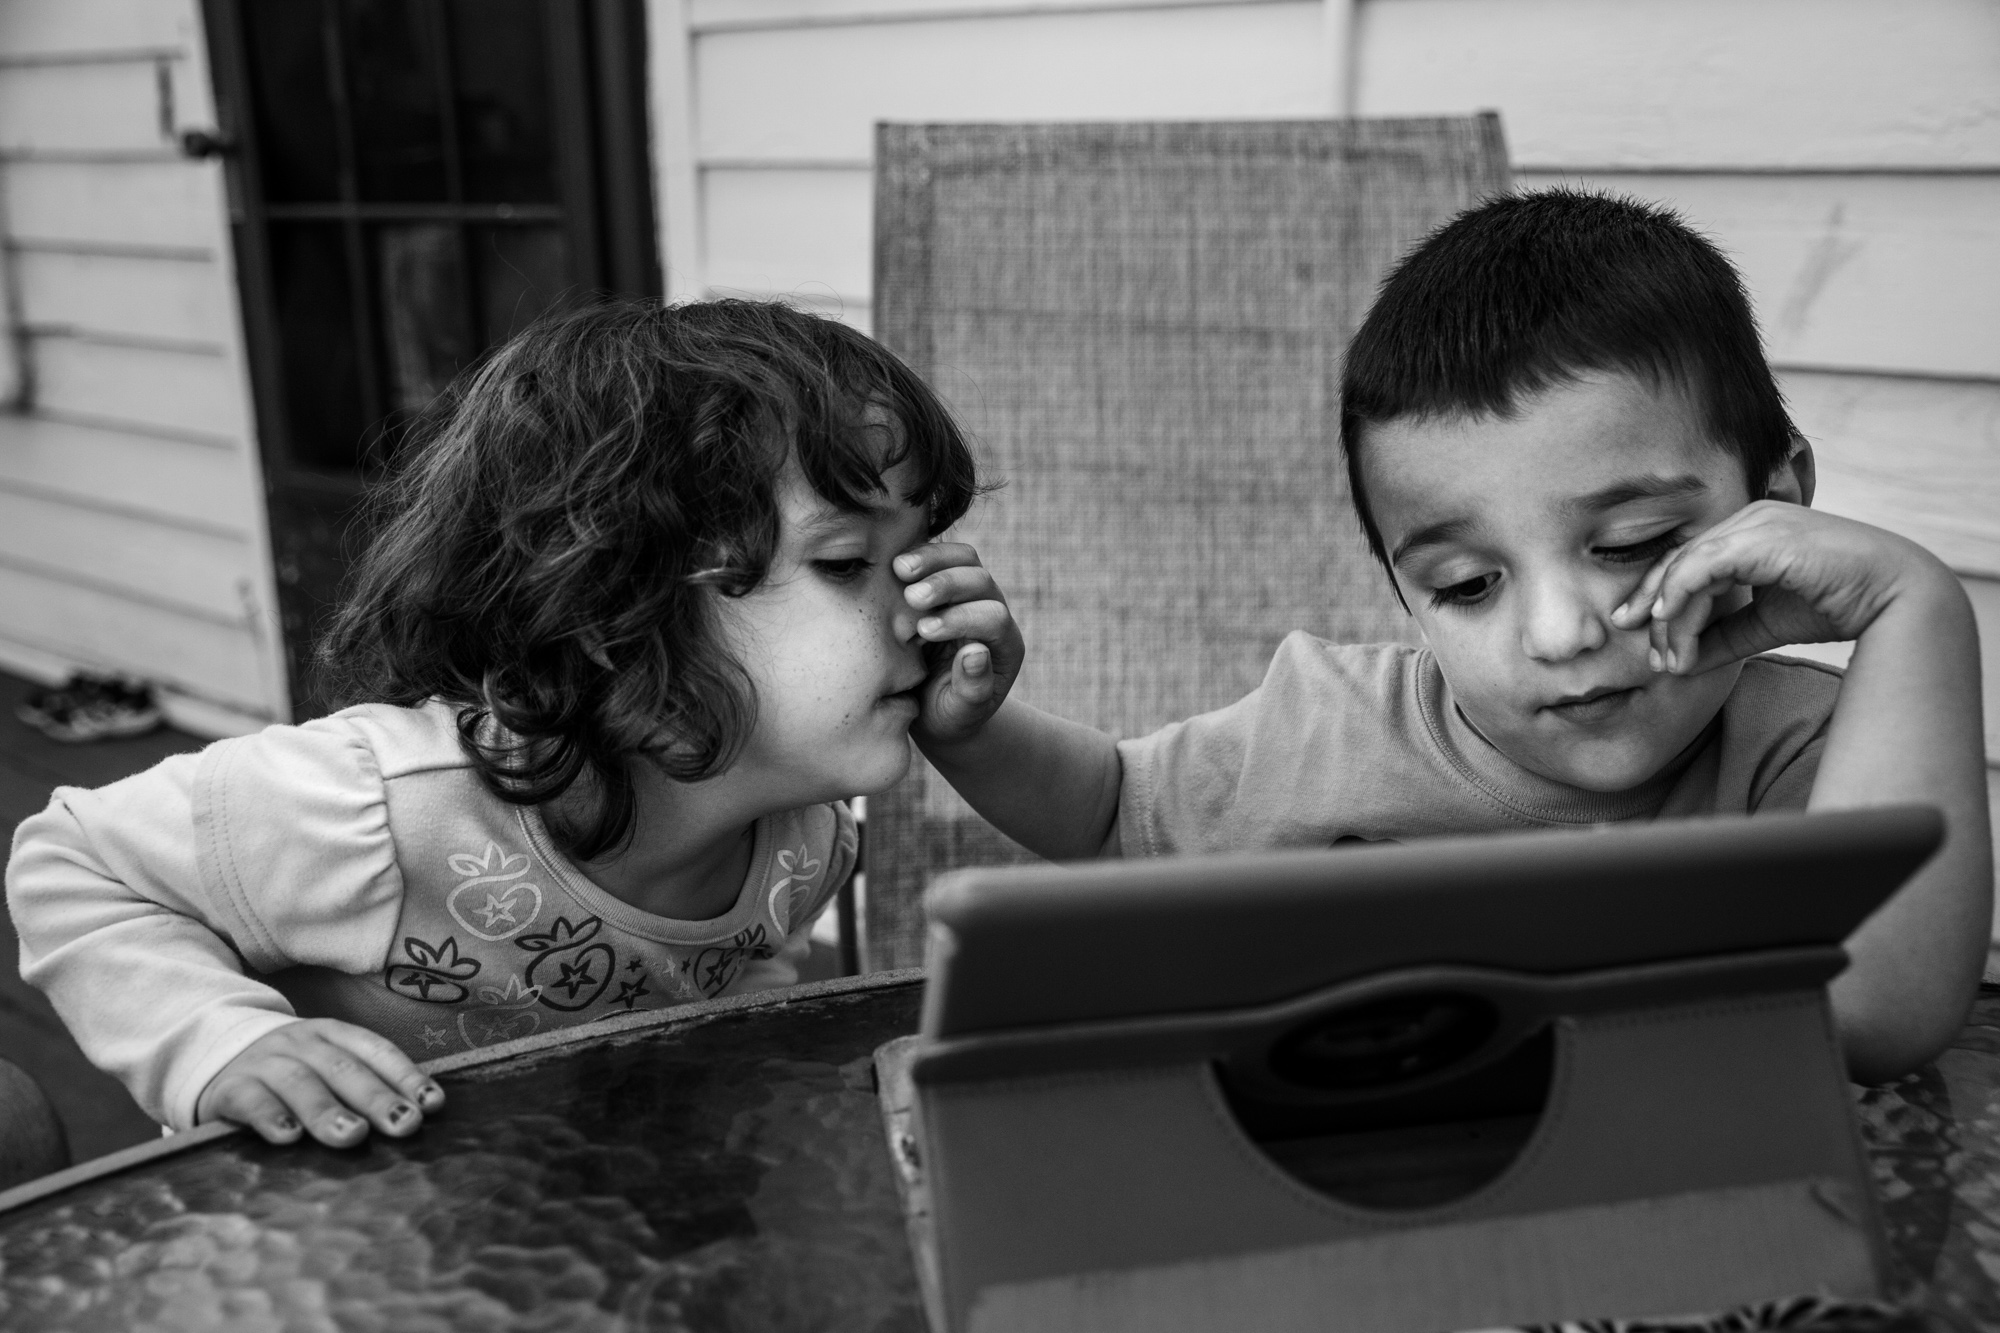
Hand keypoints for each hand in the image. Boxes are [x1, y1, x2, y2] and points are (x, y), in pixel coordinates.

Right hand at [196, 1019, 443, 1146]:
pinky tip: (288, 1137)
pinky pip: (252, 1100)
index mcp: (334, 1035)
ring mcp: (266, 1064)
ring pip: (301, 1084)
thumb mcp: (325, 1067)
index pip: (377, 1051)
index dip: (406, 1076)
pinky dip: (270, 1117)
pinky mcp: (231, 1088)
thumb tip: (415, 1117)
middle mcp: (302, 1044)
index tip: (432, 1104)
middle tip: (404, 1124)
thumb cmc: (290, 1073)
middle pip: (344, 1069)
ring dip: (329, 1111)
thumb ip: (362, 1084)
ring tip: (353, 1135)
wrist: (215, 1055)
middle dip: (377, 1098)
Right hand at [895, 542, 1024, 744]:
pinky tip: (890, 564)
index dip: (962, 620)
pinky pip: (938, 557)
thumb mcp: (961, 713)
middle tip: (913, 598)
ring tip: (898, 569)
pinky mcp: (944, 583)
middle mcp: (992, 612)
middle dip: (947, 585)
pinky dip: (917, 555)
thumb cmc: (949, 715)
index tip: (925, 632)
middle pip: (981, 581)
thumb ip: (972, 688)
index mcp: (1004, 646)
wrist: (934, 707)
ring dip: (932, 559)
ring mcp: (970, 594)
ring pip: (964, 559)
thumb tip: (975, 652)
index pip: (994, 619)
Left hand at [1611, 501, 1945, 675]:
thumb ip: (1725, 636)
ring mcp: (1755, 523)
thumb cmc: (1837, 604)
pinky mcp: (1763, 538)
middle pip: (1678, 562)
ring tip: (1669, 659)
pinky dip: (1681, 598)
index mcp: (1748, 530)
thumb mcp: (1766, 624)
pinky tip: (1672, 627)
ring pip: (1686, 568)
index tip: (1644, 637)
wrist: (1894, 598)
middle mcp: (1748, 519)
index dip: (1658, 598)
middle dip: (1652, 608)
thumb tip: (1681, 662)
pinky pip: (1703, 567)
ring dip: (1670, 617)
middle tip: (1641, 649)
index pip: (1687, 561)